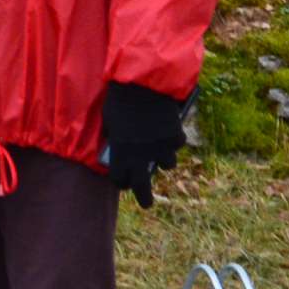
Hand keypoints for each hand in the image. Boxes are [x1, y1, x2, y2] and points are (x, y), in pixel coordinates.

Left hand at [104, 82, 187, 209]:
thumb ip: (116, 141)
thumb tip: (120, 152)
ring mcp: (161, 147)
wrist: (141, 84)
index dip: (121, 181)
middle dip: (144, 198)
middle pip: (143, 185)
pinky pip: (177, 144)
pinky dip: (174, 139)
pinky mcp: (176, 137)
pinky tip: (169, 128)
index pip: (120, 178)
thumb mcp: (110, 123)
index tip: (124, 183)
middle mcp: (141, 155)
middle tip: (146, 204)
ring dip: (163, 158)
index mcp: (120, 152)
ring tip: (159, 148)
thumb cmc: (119, 101)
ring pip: (167, 164)